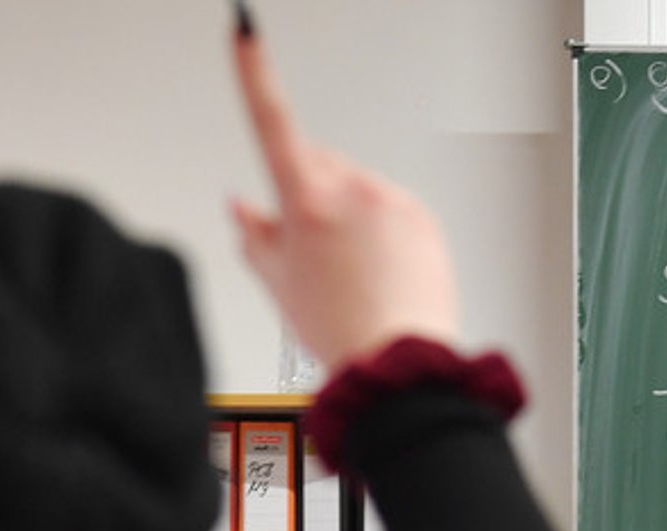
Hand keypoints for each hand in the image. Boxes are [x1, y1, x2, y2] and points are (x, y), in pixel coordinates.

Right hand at [229, 15, 458, 371]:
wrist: (398, 361)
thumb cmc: (340, 330)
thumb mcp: (277, 282)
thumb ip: (254, 234)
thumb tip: (242, 208)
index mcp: (308, 200)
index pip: (271, 122)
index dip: (254, 73)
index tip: (245, 32)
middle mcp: (354, 190)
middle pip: (318, 165)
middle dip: (308, 191)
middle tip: (312, 251)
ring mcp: (393, 202)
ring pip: (357, 190)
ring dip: (348, 216)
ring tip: (351, 273)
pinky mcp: (423, 218)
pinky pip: (392, 211)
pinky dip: (382, 232)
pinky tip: (378, 272)